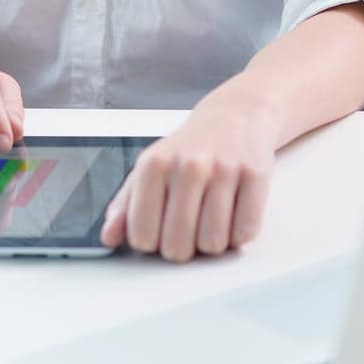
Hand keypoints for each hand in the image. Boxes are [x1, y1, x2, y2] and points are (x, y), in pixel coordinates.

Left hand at [99, 80, 279, 261]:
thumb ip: (125, 205)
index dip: (152, 242)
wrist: (234, 116)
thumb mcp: (150, 169)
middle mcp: (187, 165)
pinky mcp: (255, 174)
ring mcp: (223, 169)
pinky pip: (246, 232)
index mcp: (154, 165)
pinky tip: (234, 213)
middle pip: (178, 247)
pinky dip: (239, 234)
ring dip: (213, 242)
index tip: (159, 229)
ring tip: (211, 218)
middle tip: (188, 226)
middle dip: (183, 247)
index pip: (142, 237)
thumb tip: (108, 237)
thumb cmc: (189, 149)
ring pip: (213, 244)